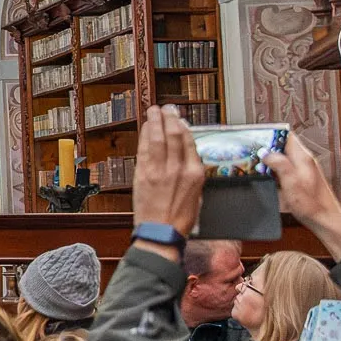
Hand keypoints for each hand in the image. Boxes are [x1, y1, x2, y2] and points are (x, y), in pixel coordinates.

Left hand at [133, 106, 204, 252]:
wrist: (161, 232)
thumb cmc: (180, 218)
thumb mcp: (197, 194)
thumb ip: (191, 173)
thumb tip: (186, 155)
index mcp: (195, 173)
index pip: (189, 142)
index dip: (183, 127)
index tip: (179, 118)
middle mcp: (178, 169)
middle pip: (174, 136)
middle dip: (169, 118)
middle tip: (166, 108)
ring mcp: (159, 171)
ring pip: (158, 139)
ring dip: (155, 122)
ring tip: (154, 110)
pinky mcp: (143, 175)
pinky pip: (144, 150)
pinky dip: (145, 136)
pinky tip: (145, 128)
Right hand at [261, 133, 340, 261]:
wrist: (324, 220)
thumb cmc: (313, 205)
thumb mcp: (293, 183)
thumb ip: (280, 164)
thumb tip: (265, 152)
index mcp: (303, 157)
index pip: (286, 135)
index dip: (271, 133)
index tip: (256, 137)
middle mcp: (303, 161)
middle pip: (281, 146)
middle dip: (265, 148)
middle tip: (250, 153)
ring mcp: (301, 170)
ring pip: (280, 158)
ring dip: (267, 161)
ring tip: (254, 165)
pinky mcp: (298, 180)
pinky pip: (282, 170)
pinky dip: (272, 172)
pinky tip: (264, 179)